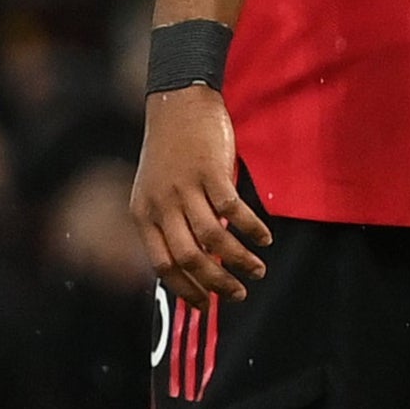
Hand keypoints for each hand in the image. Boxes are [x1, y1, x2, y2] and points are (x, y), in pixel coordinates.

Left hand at [134, 86, 269, 303]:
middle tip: (237, 295)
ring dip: (238, 260)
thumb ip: (168, 223)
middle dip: (215, 283)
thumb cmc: (171, 150)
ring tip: (257, 270)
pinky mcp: (210, 172)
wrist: (178, 103)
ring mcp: (185, 188)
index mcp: (144, 214)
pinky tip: (265, 238)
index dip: (185, 290)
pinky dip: (251, 229)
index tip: (205, 305)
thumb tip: (193, 262)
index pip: (162, 265)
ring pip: (213, 238)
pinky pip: (233, 210)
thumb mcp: (156, 190)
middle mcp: (161, 204)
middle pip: (188, 258)